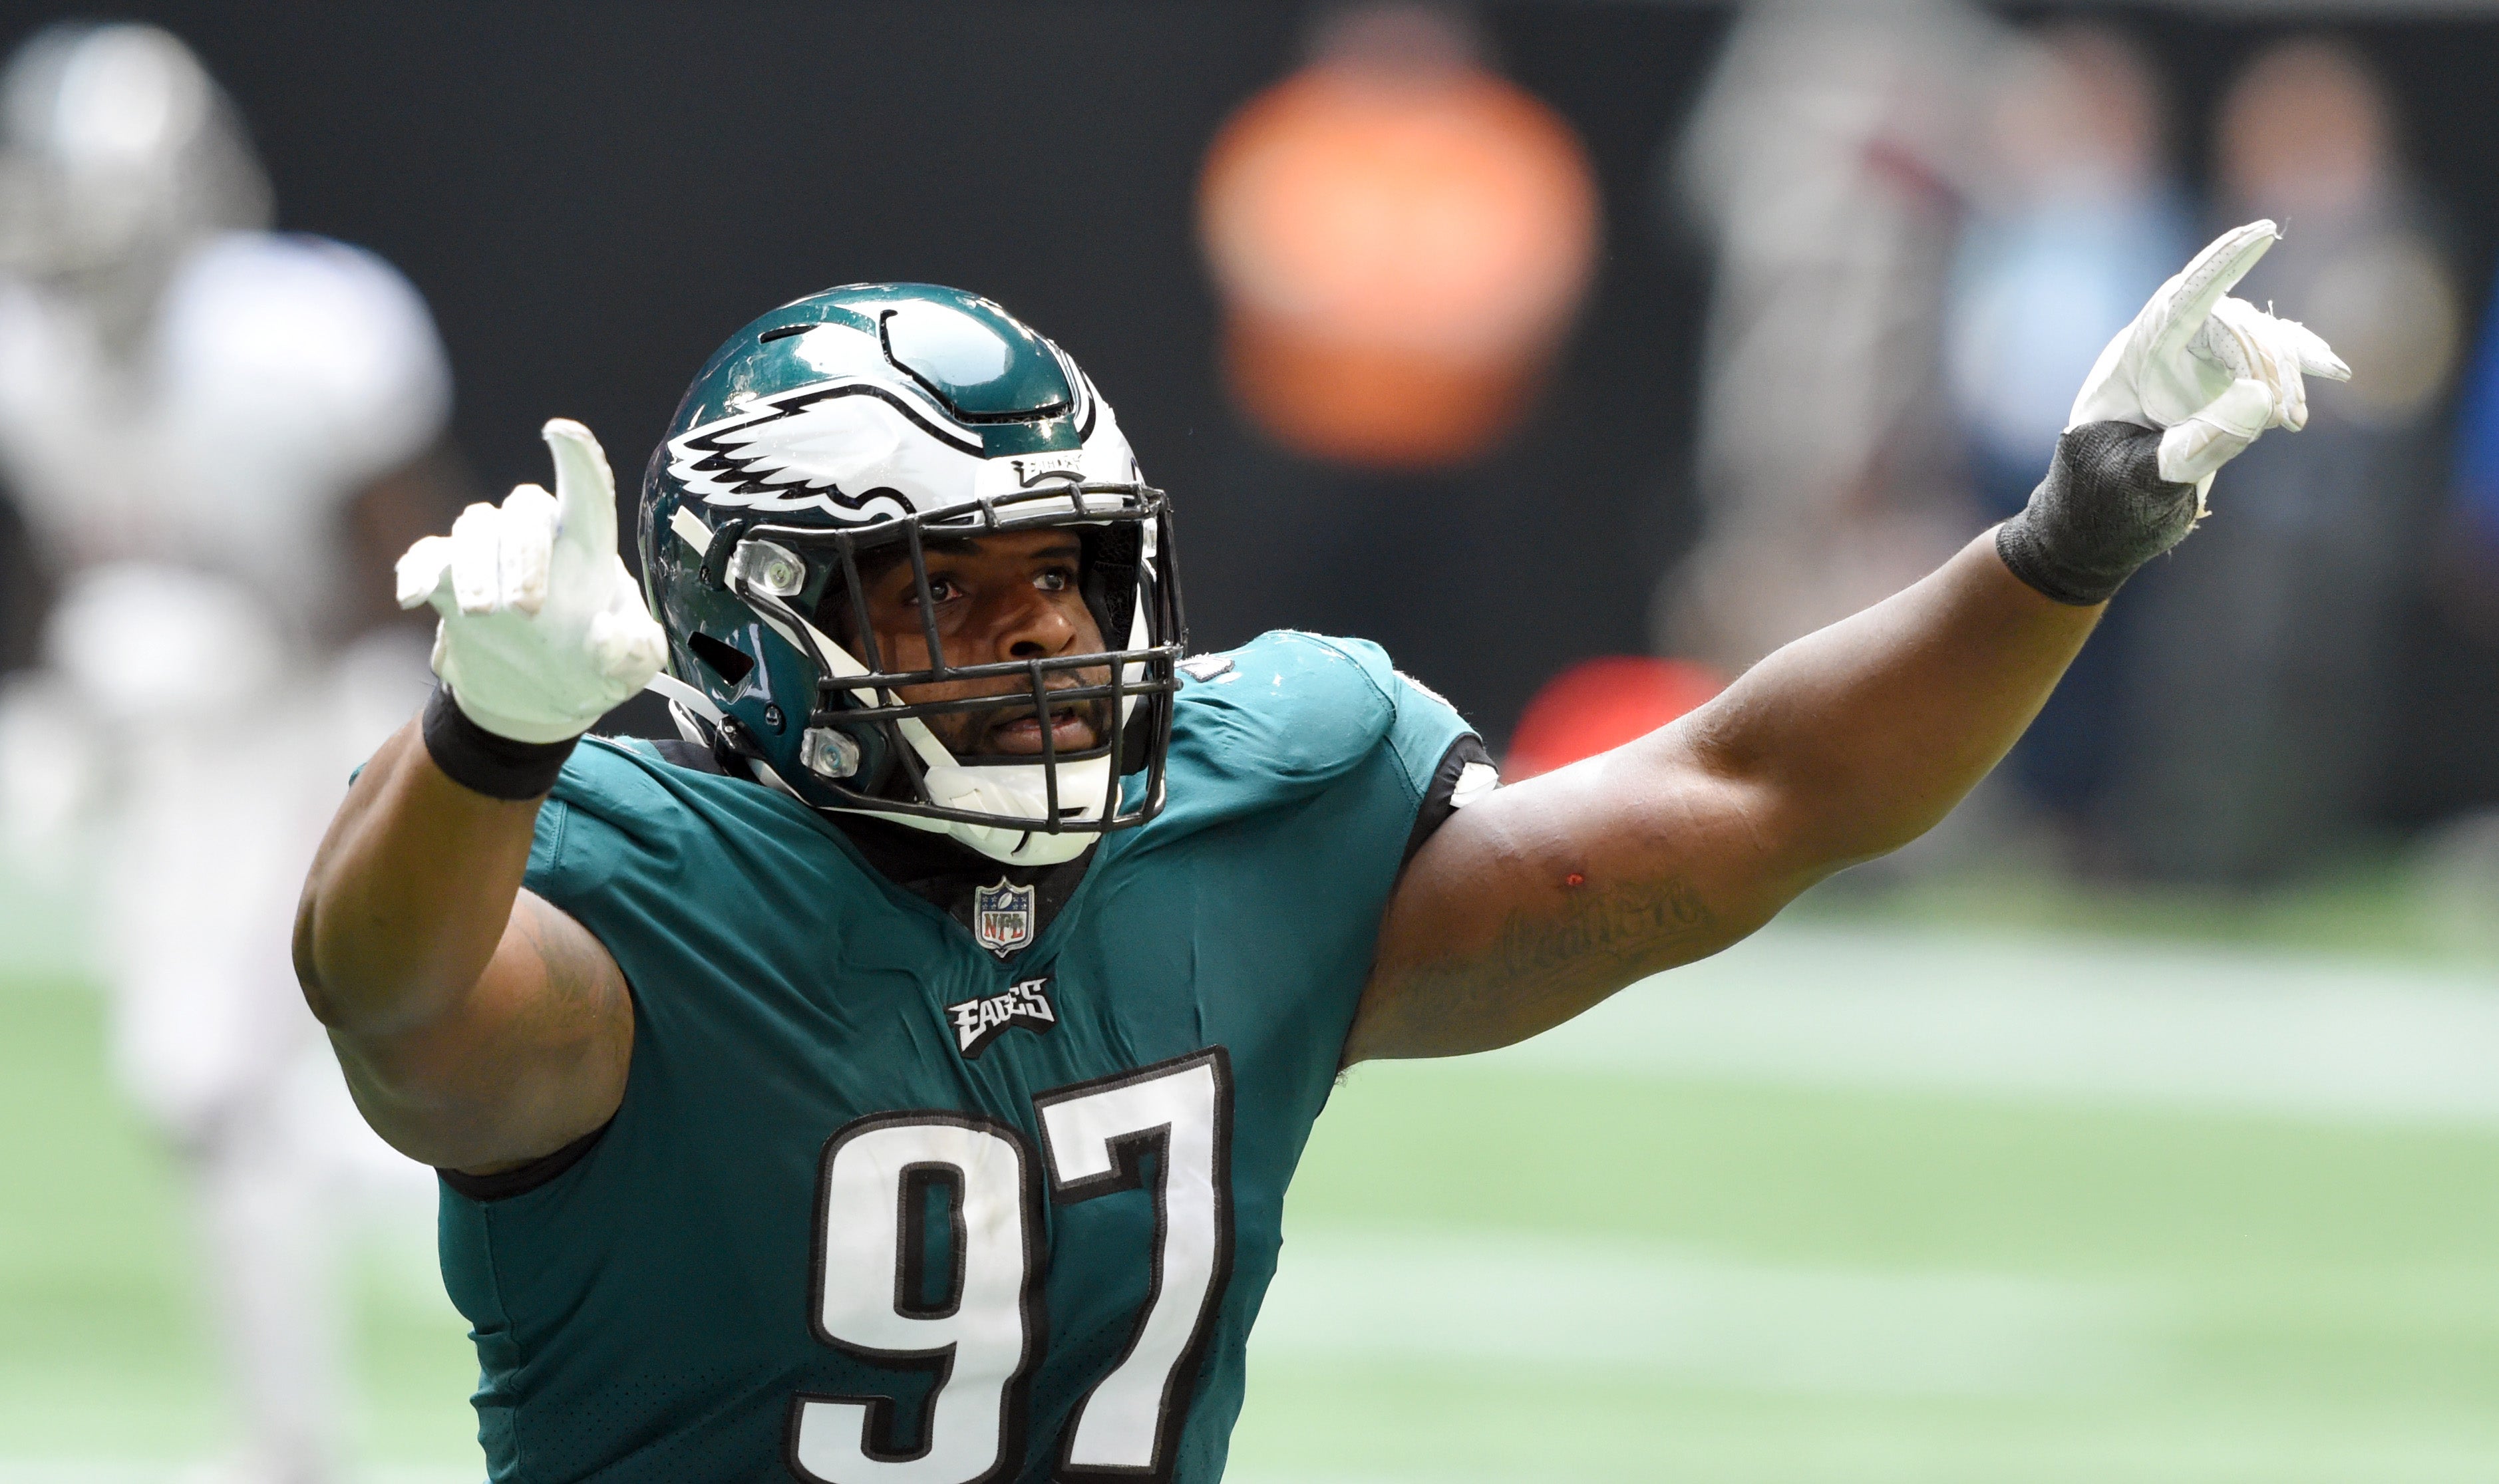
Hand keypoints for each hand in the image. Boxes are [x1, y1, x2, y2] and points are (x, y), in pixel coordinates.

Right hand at [395, 419, 666, 743]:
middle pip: (525, 510)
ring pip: (475, 524)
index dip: (577, 458)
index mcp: (590, 546)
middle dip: (523, 555)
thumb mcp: (632, 671)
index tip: (560, 432)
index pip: (587, 490)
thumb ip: (634, 653)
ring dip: (474, 566)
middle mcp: (538, 539)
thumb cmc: (595, 667)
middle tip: (525, 610)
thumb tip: (606, 634)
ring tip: (483, 615)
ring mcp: (489, 556)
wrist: (541, 699)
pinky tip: (414, 596)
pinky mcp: (448, 581)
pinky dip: (417, 570)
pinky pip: (426, 555)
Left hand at [2070, 219, 2350, 491]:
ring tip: (2293, 422)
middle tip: (2289, 419)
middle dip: (2271, 365)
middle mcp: (2165, 348)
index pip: (2182, 299)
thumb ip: (2198, 446)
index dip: (2223, 264)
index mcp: (2134, 360)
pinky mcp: (2218, 379)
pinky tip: (2331, 370)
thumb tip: (2262, 399)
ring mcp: (2194, 360)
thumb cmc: (2103, 502)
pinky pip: (2266, 356)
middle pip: (2236, 325)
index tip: (2263, 232)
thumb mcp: (2143, 482)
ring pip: (2258, 340)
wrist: (2092, 524)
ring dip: (2286, 375)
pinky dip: (2298, 365)